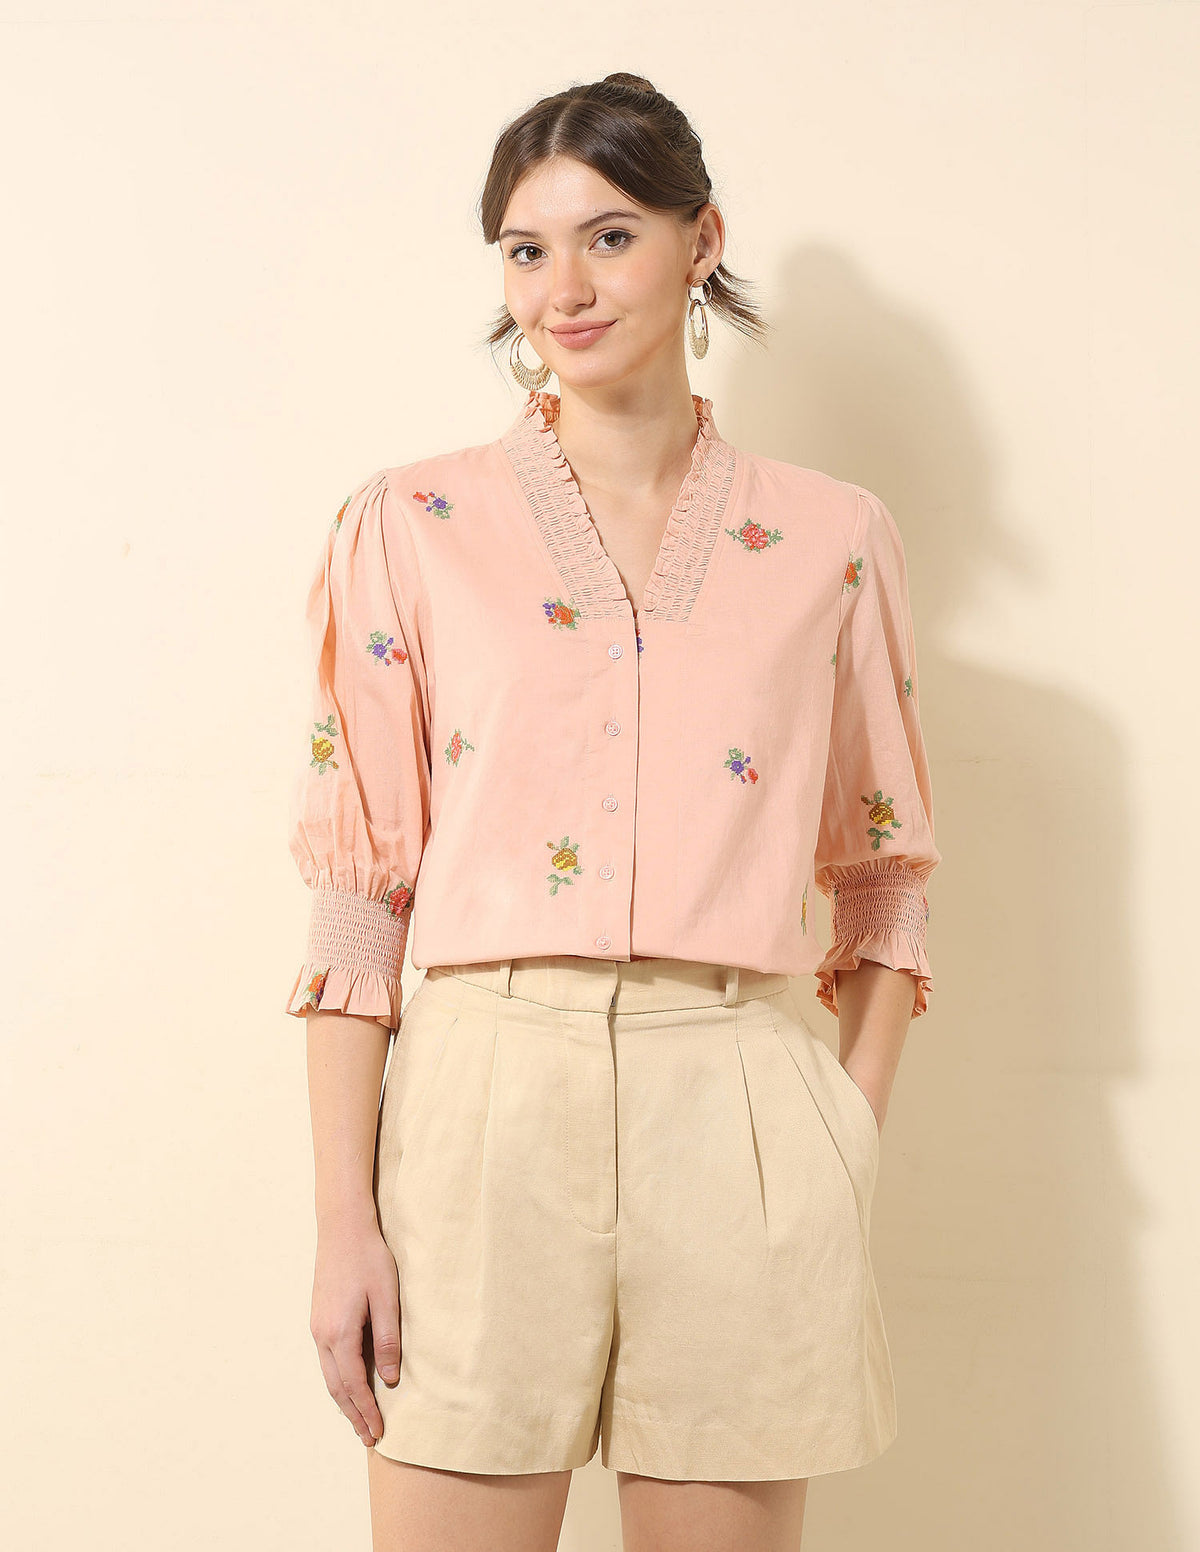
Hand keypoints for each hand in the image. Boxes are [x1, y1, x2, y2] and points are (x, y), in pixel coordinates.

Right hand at [310, 1219, 401, 1447]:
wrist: (342, 1228)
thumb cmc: (368, 1258)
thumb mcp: (386, 1297)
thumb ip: (387, 1339)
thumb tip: (388, 1378)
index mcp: (339, 1333)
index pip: (353, 1385)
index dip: (366, 1411)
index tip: (378, 1432)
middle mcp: (322, 1335)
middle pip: (336, 1388)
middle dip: (353, 1414)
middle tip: (368, 1438)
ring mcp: (317, 1327)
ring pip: (329, 1376)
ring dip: (344, 1400)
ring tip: (359, 1419)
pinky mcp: (318, 1318)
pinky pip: (327, 1360)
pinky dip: (338, 1380)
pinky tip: (349, 1384)